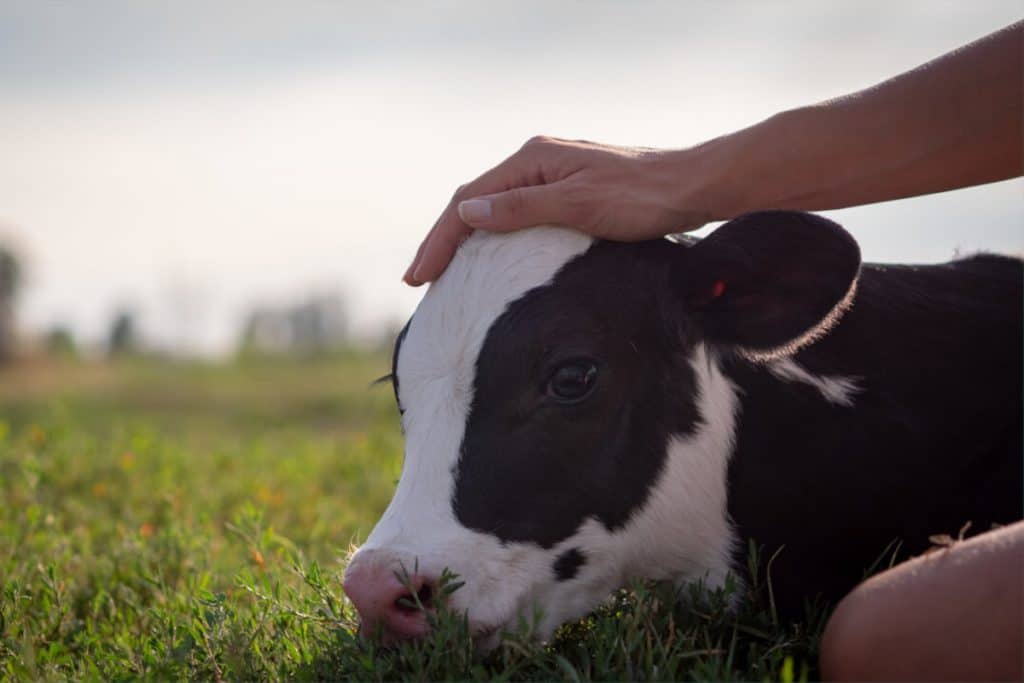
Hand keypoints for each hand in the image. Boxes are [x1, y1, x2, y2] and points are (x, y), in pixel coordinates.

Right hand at [403, 136, 712, 285]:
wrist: (692, 189)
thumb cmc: (641, 197)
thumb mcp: (577, 204)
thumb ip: (520, 209)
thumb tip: (467, 213)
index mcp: (532, 160)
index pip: (468, 201)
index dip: (438, 240)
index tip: (417, 277)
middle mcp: (537, 162)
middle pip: (475, 202)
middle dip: (443, 241)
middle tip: (418, 281)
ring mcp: (552, 176)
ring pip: (494, 209)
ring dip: (465, 240)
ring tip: (443, 274)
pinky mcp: (568, 192)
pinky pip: (517, 215)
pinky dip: (494, 238)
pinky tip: (489, 259)